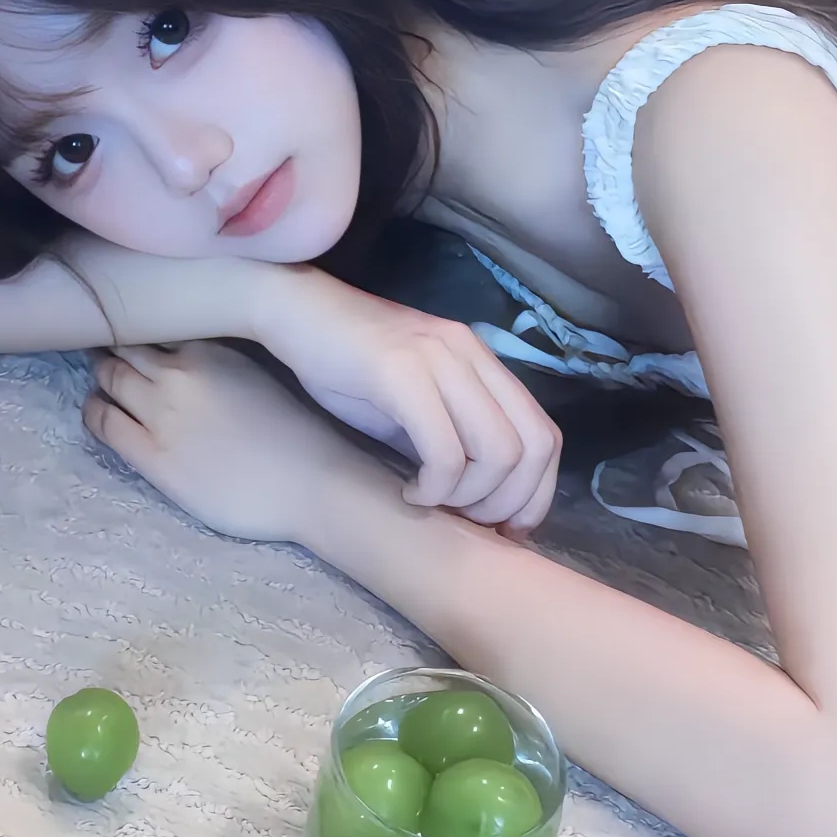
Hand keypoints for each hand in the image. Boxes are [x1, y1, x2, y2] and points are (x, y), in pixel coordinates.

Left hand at [82, 342, 389, 544]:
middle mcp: (179, 371)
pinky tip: (98, 410)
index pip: (156, 325)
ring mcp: (161, 413)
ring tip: (104, 381)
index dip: (142, 329)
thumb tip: (191, 354)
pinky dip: (94, 410)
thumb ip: (220, 357)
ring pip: (110, 378)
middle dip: (114, 349)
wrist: (313, 484)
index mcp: (210, 347)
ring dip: (104, 377)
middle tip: (110, 355)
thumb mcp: (257, 371)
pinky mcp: (152, 455)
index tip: (137, 334)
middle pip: (125, 348)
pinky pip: (103, 422)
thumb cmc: (298, 432)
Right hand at [257, 268, 561, 530]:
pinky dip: (434, 487)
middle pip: (530, 448)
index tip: (504, 526)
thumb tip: (477, 496)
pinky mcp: (400, 371)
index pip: (544, 435)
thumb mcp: (408, 399)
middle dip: (506, 503)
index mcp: (480, 360)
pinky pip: (444, 449)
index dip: (536, 493)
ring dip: (469, 497)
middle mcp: (470, 355)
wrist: (292, 311)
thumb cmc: (342, 361)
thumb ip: (447, 433)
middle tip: (464, 520)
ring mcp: (438, 358)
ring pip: (497, 451)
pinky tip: (408, 491)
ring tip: (432, 501)